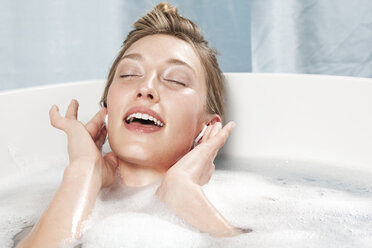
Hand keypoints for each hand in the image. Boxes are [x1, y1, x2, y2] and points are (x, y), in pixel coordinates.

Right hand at [49, 99, 117, 187]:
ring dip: (73, 111)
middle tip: (103, 111)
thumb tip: (113, 155)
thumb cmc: (97, 175)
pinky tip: (54, 108)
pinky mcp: (72, 130)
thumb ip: (112, 160)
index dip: (103, 133)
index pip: (98, 140)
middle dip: (97, 119)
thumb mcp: (111, 167)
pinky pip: (60, 121)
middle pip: (91, 128)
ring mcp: (76, 138)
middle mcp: (83, 145)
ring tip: (74, 102)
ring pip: (73, 121)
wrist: (87, 173)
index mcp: (92, 153)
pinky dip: (55, 115)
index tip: (107, 127)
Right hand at [155, 121, 242, 235]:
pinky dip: (224, 131)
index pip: (207, 164)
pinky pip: (218, 138)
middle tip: (213, 131)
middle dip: (210, 139)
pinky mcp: (204, 150)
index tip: (212, 154)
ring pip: (211, 141)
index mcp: (199, 177)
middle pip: (208, 149)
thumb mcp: (210, 216)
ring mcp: (201, 157)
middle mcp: (200, 165)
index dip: (209, 157)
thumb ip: (225, 224)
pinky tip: (230, 125)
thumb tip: (241, 233)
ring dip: (214, 132)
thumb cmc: (187, 205)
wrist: (177, 194)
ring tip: (217, 124)